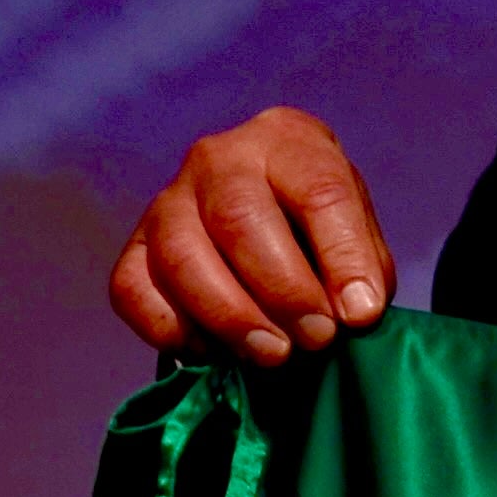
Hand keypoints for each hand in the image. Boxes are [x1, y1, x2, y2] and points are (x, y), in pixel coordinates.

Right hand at [111, 106, 390, 365]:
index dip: (343, 257)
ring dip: (230, 316)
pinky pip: (132, 288)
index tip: (360, 315)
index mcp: (288, 142)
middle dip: (283, 291)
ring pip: (182, 256)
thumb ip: (364, 267)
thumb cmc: (319, 224)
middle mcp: (220, 160)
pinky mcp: (135, 246)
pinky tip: (212, 352)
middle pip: (240, 219)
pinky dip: (170, 328)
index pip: (319, 191)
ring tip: (273, 354)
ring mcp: (168, 201)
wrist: (266, 211)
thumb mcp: (357, 230)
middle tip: (316, 339)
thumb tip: (353, 314)